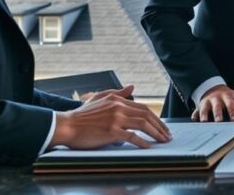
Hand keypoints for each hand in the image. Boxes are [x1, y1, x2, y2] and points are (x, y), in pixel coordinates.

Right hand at [52, 86, 170, 149]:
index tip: (162, 126)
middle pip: (146, 115)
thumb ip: (117, 93)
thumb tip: (133, 86)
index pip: (143, 108)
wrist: (66, 125)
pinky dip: (142, 142)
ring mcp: (115, 119)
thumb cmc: (81, 115)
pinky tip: (149, 146)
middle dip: (160, 125)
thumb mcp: (100, 98)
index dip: (155, 117)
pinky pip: (132, 136)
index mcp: (117, 100)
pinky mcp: (111, 131)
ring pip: (142, 124)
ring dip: (155, 133)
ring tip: (163, 140)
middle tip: (167, 135)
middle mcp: (119, 107)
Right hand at [192, 84, 233, 121]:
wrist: (213, 89)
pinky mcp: (202, 105)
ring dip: (215, 114)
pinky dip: (198, 115)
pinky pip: (200, 110)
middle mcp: (223, 97)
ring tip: (217, 122)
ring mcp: (212, 100)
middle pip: (229, 103)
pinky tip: (198, 121)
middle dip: (232, 111)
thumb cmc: (229, 98)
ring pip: (214, 107)